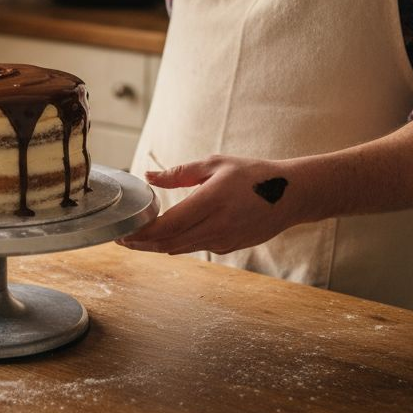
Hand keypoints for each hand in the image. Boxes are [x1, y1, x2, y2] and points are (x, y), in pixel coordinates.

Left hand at [118, 155, 302, 255]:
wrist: (292, 195)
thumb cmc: (253, 175)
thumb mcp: (216, 164)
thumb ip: (180, 173)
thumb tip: (148, 176)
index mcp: (212, 201)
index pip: (168, 226)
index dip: (141, 233)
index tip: (122, 232)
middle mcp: (217, 226)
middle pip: (169, 243)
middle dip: (142, 244)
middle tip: (121, 239)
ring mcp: (224, 241)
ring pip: (181, 249)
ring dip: (157, 246)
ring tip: (136, 239)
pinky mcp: (229, 247)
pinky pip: (197, 246)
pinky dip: (179, 242)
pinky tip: (168, 235)